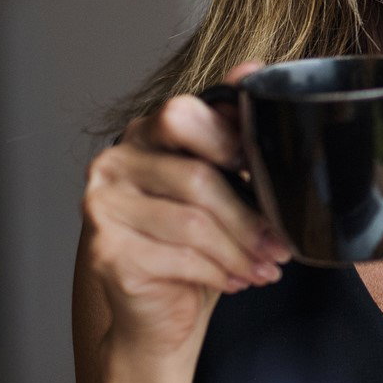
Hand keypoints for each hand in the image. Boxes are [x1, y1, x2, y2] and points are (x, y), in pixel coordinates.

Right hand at [79, 62, 292, 362]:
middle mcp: (112, 163)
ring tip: (264, 266)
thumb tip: (254, 67)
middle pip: (197, 178)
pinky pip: (179, 257)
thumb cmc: (192, 245)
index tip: (263, 173)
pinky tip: (235, 281)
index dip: (230, 140)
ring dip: (240, 250)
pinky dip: (218, 272)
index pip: (183, 116)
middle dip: (250, 217)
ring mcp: (102, 207)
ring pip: (193, 223)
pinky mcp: (104, 251)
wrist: (158, 314)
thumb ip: (230, 131)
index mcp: (142, 135)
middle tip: (280, 243)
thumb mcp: (221, 185)